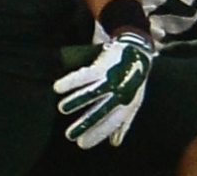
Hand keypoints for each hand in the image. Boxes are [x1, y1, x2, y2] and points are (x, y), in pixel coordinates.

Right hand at [54, 32, 154, 148]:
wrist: (138, 52)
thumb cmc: (133, 81)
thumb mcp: (133, 103)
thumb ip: (123, 123)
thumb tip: (114, 143)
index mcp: (128, 104)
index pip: (111, 124)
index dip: (97, 135)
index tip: (82, 144)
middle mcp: (120, 93)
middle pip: (100, 112)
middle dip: (85, 124)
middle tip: (69, 135)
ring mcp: (111, 79)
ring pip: (92, 92)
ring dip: (76, 101)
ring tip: (62, 109)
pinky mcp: (103, 66)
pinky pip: (85, 75)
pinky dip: (71, 81)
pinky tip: (58, 87)